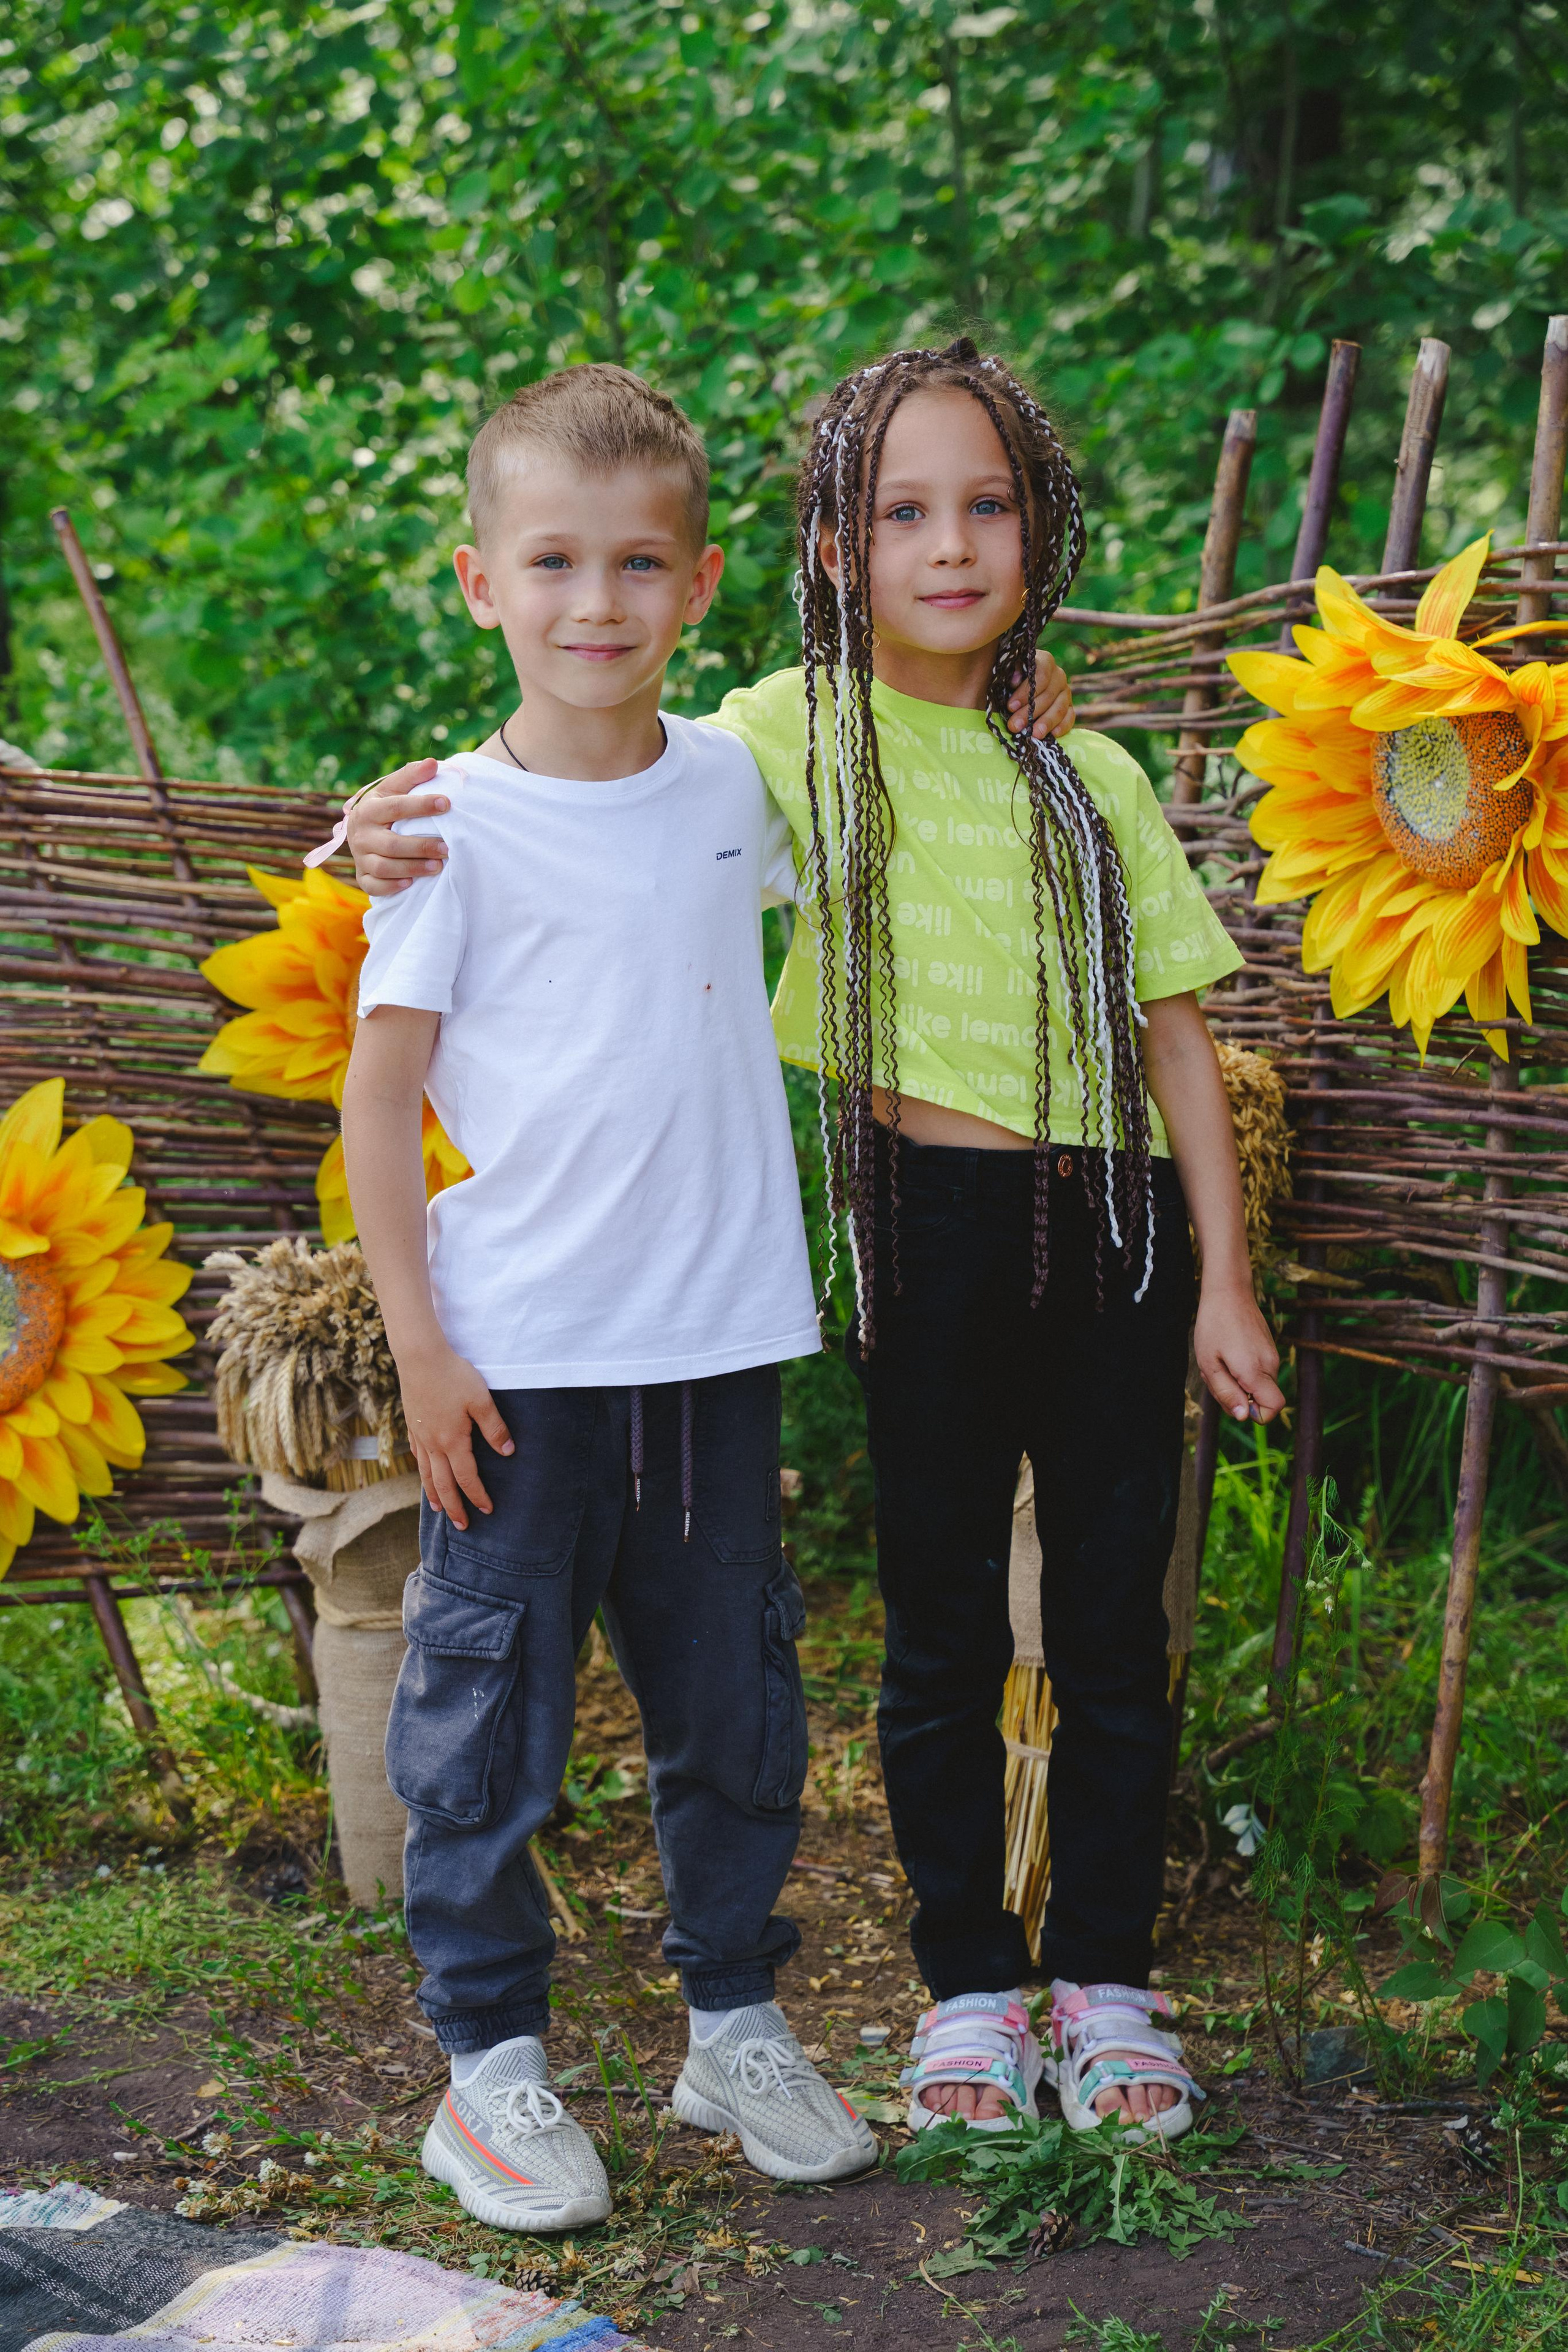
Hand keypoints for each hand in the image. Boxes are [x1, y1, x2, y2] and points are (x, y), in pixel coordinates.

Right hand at [347, 759, 450, 896]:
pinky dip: (392, 886)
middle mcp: (360, 834)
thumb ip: (412, 776)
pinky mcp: (362, 877)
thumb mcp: (394, 788)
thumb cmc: (385, 807)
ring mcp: (360, 857)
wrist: (362, 830)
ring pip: (384, 867)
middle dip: (421, 846)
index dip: (421, 805)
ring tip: (438, 866)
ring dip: (412, 868)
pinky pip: (374, 886)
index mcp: (368, 809)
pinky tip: (411, 883)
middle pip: (391, 844)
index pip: (396, 807)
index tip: (447, 803)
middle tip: (448, 848)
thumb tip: (433, 763)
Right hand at [397, 1340, 513, 1527]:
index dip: (478, 1496)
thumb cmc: (454, 1375)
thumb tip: (508, 1453)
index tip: (488, 1510)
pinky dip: (422, 1472)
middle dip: (454, 1507)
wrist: (420, 1357)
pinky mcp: (412, 1424)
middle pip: (443, 1484)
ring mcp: (420, 1435)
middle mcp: (433, 1444)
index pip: (467, 1477)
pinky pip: (417, 1457)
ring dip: (434, 1494)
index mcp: (452, 1441)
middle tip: (462, 1526)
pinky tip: (425, 1474)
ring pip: (426, 1474)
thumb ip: (495, 1428)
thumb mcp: (481, 1400)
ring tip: (438, 1510)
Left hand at [1006, 649, 1074, 741]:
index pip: (1041, 675)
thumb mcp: (1007, 674)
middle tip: (1015, 726)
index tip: (1010, 707)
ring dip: (1046, 722)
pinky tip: (1052, 735)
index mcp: (1044, 662)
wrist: (1020, 691)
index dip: (1026, 692)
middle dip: (1030, 712)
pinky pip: (1069, 717)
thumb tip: (1015, 680)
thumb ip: (1010, 674)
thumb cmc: (1011, 681)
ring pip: (1060, 707)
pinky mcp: (1069, 707)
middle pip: (1049, 694)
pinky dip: (1062, 726)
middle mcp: (1058, 675)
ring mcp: (1065, 692)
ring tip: (1034, 735)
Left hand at [1194, 1280, 1284, 1424]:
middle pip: (1261, 1399)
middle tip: (1215, 1374)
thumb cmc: (1214, 1326)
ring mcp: (1272, 1356)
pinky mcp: (1269, 1349)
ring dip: (1236, 1381)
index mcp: (1255, 1371)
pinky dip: (1241, 1370)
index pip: (1273, 1408)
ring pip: (1257, 1386)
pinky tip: (1226, 1353)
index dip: (1256, 1414)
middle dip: (1237, 1396)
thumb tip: (1243, 1417)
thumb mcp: (1209, 1364)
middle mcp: (1270, 1365)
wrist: (1229, 1291)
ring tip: (1219, 1361)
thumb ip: (1226, 1392)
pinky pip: (1257, 1371)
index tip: (1234, 1399)